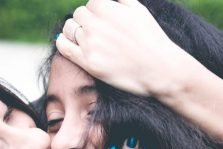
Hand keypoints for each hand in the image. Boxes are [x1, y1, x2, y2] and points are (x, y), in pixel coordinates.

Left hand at [56, 0, 187, 96]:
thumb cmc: (151, 37)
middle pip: (78, 15)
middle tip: (99, 33)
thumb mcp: (137, 8)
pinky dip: (62, 42)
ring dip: (76, 31)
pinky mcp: (88, 62)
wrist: (159, 68)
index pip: (90, 4)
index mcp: (105, 7)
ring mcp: (90, 43)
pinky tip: (67, 42)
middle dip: (86, 22)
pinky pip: (64, 47)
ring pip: (69, 29)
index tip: (105, 22)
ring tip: (87, 39)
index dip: (96, 12)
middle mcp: (94, 23)